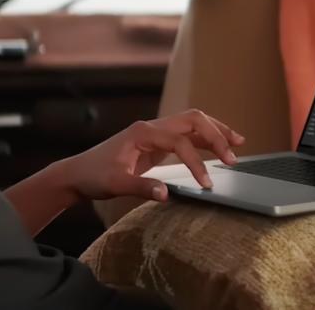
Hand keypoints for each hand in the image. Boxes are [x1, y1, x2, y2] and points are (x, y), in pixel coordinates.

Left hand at [61, 109, 244, 201]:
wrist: (77, 173)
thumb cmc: (93, 176)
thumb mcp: (115, 185)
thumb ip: (142, 188)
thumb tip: (167, 194)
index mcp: (143, 133)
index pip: (180, 142)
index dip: (196, 162)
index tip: (206, 183)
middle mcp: (151, 127)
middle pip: (193, 120)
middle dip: (216, 134)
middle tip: (234, 153)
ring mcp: (154, 132)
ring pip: (192, 123)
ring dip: (214, 131)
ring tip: (237, 142)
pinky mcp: (156, 142)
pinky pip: (185, 134)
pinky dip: (203, 138)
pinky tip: (216, 147)